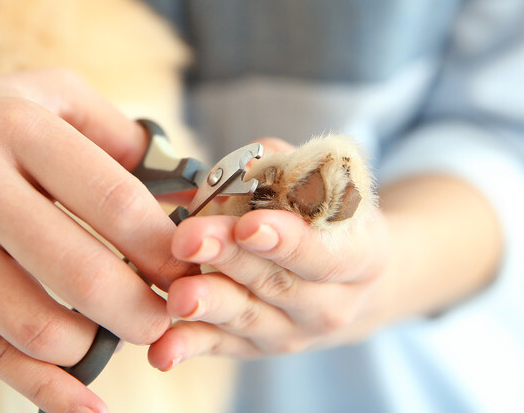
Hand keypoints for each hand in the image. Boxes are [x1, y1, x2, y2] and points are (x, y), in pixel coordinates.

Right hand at [0, 65, 190, 411]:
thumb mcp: (45, 94)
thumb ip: (118, 135)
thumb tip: (186, 191)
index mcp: (21, 128)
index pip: (114, 200)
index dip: (164, 248)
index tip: (192, 271)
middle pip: (80, 272)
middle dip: (141, 311)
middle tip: (167, 318)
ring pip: (32, 323)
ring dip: (92, 345)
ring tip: (115, 333)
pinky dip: (40, 386)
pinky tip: (82, 402)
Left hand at [147, 140, 389, 368]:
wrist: (349, 282)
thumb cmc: (331, 218)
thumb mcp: (326, 184)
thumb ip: (282, 172)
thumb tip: (234, 171)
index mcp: (361, 255)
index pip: (325, 253)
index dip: (287, 241)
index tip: (249, 226)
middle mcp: (332, 303)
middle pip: (277, 282)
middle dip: (230, 259)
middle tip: (190, 238)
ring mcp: (292, 331)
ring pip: (247, 317)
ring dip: (209, 304)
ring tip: (179, 294)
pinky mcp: (255, 347)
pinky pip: (220, 346)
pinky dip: (189, 347)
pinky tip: (162, 351)